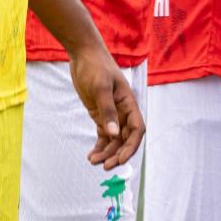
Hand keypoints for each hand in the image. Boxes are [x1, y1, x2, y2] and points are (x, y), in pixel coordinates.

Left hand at [69, 47, 144, 169]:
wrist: (84, 54)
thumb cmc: (96, 67)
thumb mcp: (100, 88)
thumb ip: (107, 111)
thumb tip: (113, 135)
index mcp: (129, 103)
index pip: (137, 130)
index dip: (131, 147)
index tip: (120, 160)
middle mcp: (123, 111)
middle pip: (125, 138)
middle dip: (117, 153)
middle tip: (104, 166)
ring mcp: (111, 113)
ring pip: (113, 139)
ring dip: (106, 152)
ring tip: (93, 161)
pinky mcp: (100, 114)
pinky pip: (103, 134)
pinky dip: (99, 146)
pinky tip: (91, 155)